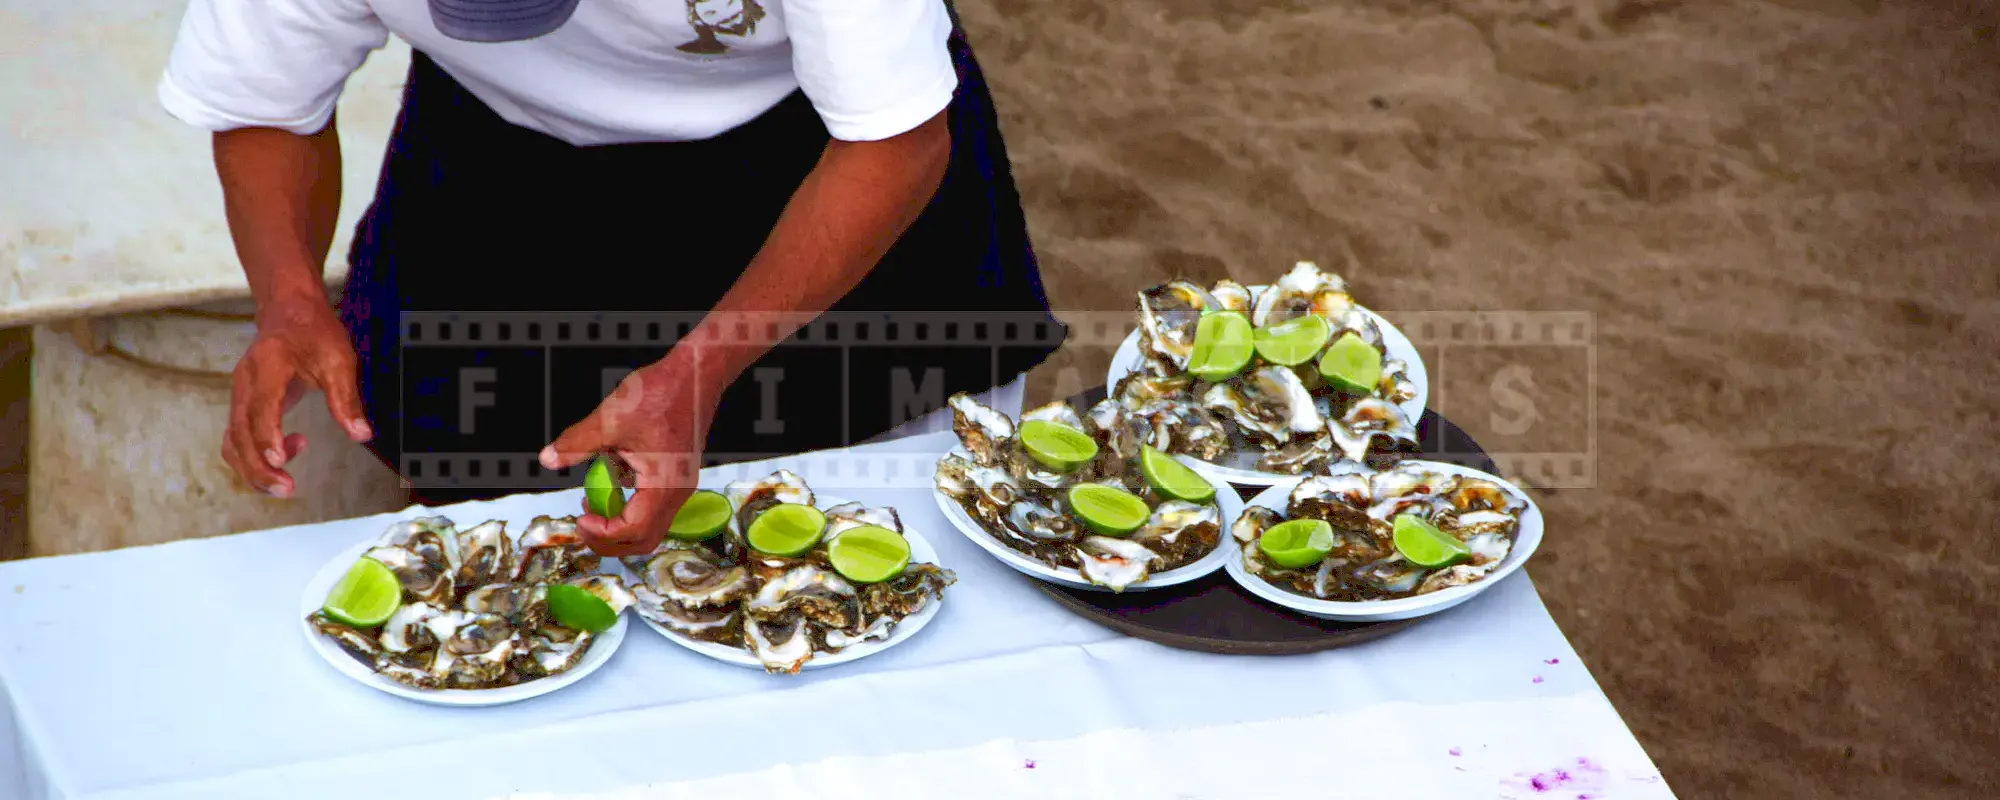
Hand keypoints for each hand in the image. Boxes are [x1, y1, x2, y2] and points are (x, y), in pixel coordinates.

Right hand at [224, 298, 371, 496]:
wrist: (290, 313)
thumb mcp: (340, 360)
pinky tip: (285, 454)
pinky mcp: (242, 405)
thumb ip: (346, 398)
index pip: (260, 406)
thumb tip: (361, 434)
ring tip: (285, 484)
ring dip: (253, 469)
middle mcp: (245, 382)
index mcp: (268, 365)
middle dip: (258, 466)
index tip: (279, 461)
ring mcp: (239, 395)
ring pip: (233, 441)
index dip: (267, 436)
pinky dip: (254, 456)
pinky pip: (237, 438)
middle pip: (239, 432)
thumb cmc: (315, 334)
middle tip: (286, 489)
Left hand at [540, 355, 715, 556]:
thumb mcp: (612, 418)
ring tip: (591, 505)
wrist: (695, 376)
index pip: (633, 530)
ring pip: (649, 527)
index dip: (602, 533)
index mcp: (664, 485)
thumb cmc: (663, 394)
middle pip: (644, 540)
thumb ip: (578, 443)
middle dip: (609, 540)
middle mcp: (677, 493)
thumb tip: (550, 459)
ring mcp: (679, 487)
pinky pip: (652, 508)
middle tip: (582, 525)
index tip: (579, 518)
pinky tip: (609, 482)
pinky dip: (628, 507)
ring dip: (618, 524)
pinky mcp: (676, 478)